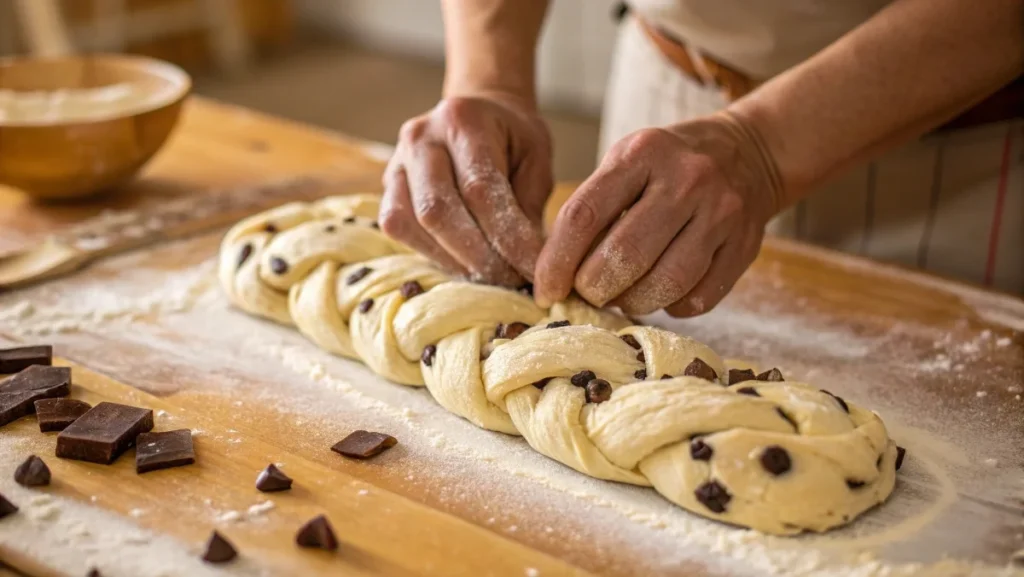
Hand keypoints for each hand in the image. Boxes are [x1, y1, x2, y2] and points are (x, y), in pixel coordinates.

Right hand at [379, 93, 553, 286]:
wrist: (477, 112)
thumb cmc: (512, 138)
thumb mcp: (536, 158)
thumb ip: (529, 204)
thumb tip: (529, 261)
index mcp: (464, 120)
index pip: (481, 190)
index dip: (508, 237)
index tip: (534, 268)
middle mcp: (421, 138)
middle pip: (438, 211)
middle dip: (478, 257)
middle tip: (512, 281)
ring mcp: (397, 161)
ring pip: (412, 224)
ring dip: (454, 261)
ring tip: (491, 277)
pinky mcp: (387, 185)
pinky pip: (399, 228)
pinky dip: (433, 254)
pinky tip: (464, 264)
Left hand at [534, 112, 781, 316]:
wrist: (748, 152)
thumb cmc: (668, 165)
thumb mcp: (627, 162)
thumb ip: (592, 210)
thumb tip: (554, 276)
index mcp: (642, 154)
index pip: (584, 216)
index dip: (557, 261)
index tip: (546, 290)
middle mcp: (686, 179)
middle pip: (624, 257)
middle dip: (594, 289)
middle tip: (588, 294)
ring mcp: (721, 213)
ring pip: (664, 284)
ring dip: (632, 302)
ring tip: (621, 296)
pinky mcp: (744, 246)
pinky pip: (697, 299)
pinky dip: (670, 306)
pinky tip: (661, 292)